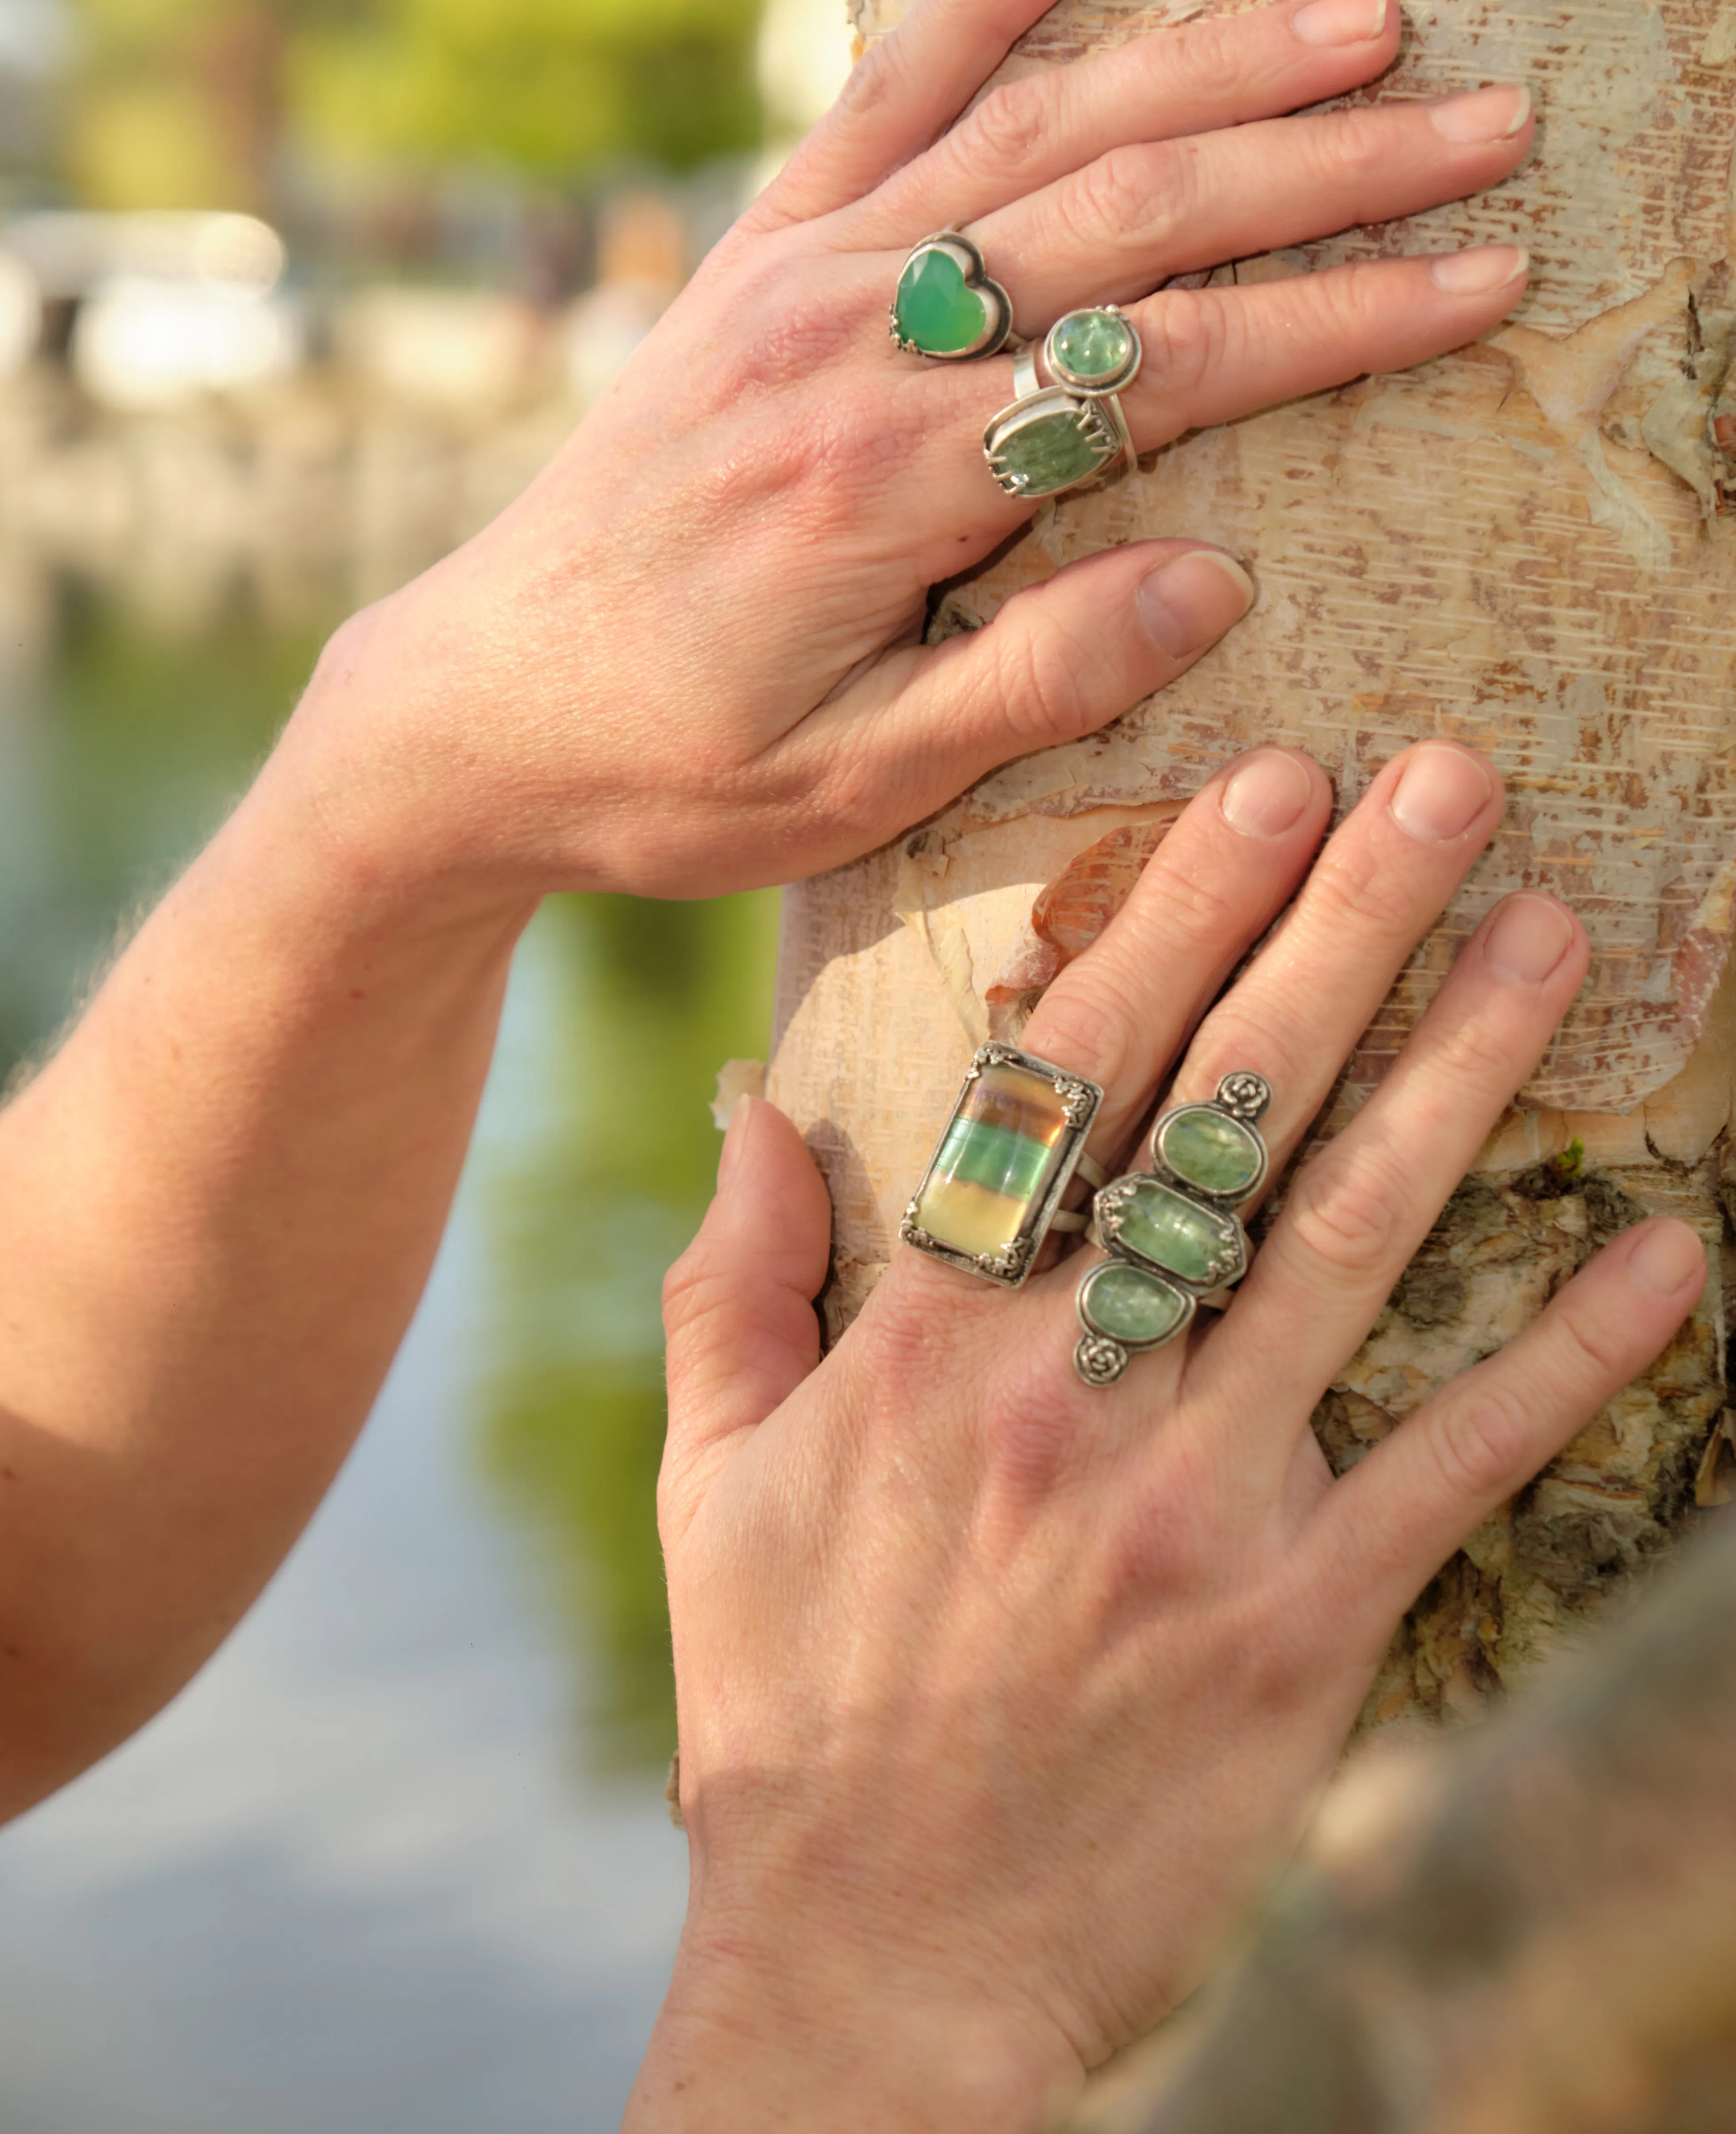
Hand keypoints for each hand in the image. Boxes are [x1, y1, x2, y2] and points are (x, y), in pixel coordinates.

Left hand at [290, 0, 1535, 907]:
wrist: (471, 711)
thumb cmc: (666, 773)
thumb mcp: (851, 787)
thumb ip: (1034, 679)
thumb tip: (1218, 581)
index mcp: (886, 487)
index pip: (1163, 368)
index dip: (1337, 318)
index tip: (1476, 275)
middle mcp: (844, 347)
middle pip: (1124, 216)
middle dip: (1320, 165)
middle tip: (1479, 120)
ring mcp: (791, 282)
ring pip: (1028, 134)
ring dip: (1201, 64)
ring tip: (1355, 16)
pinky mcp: (747, 260)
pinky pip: (873, 101)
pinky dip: (973, 2)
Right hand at [634, 740, 1704, 2130]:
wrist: (875, 1951)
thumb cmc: (784, 1695)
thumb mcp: (714, 1476)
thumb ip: (736, 1272)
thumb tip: (761, 1091)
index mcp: (929, 1338)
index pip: (1074, 1075)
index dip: (1179, 915)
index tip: (1267, 786)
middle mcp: (1067, 1391)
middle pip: (1230, 1115)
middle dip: (1348, 931)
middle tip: (1450, 787)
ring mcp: (1192, 1504)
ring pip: (1350, 1244)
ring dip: (1464, 1077)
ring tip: (1554, 937)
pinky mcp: (1295, 1623)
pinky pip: (1453, 1463)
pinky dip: (1564, 1357)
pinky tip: (1664, 1254)